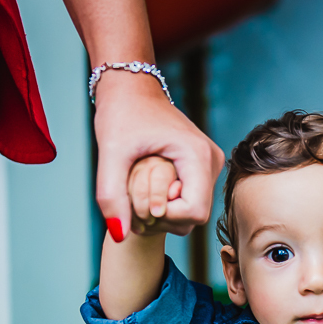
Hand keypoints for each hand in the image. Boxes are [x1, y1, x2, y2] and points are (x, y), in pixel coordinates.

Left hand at [94, 71, 224, 240]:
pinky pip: (190, 201)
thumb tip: (118, 236)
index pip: (194, 213)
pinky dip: (167, 203)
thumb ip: (111, 195)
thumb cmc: (120, 113)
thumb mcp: (110, 153)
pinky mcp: (203, 168)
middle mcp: (212, 161)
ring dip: (162, 212)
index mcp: (198, 155)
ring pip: (192, 213)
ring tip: (138, 189)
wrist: (131, 87)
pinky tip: (148, 186)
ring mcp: (210, 165)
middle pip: (194, 217)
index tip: (138, 200)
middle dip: (161, 216)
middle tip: (132, 195)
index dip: (165, 216)